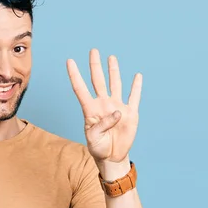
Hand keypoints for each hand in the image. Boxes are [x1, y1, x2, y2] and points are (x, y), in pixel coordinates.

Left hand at [67, 48, 142, 163]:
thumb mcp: (93, 138)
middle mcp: (103, 104)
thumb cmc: (98, 148)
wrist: (112, 157)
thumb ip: (102, 125)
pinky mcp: (130, 114)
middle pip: (98, 81)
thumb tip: (117, 112)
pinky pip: (134, 97)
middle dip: (95, 65)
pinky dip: (136, 87)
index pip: (80, 88)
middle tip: (93, 50)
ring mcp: (117, 107)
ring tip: (111, 57)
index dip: (75, 75)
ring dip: (113, 71)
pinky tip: (137, 76)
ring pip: (115, 84)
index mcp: (90, 109)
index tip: (70, 61)